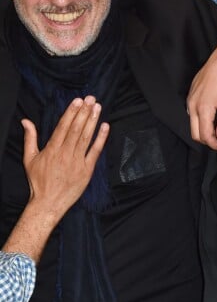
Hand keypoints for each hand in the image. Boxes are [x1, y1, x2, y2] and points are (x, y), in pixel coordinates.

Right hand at [3, 97, 108, 260]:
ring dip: (93, 121)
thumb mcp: (29, 158)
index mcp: (51, 149)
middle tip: (91, 98)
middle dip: (84, 112)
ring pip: (86, 137)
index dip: (71, 112)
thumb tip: (26, 120)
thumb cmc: (38, 181)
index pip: (63, 126)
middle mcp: (65, 153)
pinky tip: (105, 126)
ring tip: (98, 107)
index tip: (78, 100)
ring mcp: (77, 162)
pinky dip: (101, 139)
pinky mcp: (87, 170)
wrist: (48, 203)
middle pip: (76, 129)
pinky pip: (95, 152)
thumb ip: (30, 138)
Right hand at [187, 32, 216, 148]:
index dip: (214, 144)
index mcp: (203, 107)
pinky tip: (212, 117)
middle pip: (195, 133)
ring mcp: (190, 98)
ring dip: (203, 130)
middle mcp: (193, 104)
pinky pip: (192, 112)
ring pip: (192, 123)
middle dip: (207, 140)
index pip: (205, 135)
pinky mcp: (191, 93)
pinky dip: (200, 119)